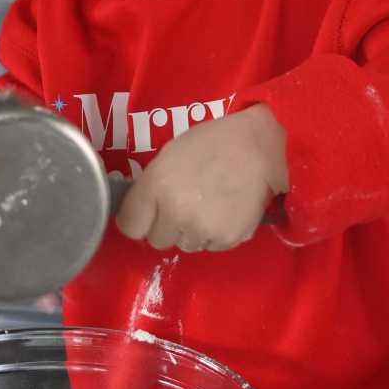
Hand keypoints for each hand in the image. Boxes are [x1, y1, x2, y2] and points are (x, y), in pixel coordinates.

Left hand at [114, 106, 287, 252]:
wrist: (258, 144)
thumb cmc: (211, 142)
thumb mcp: (169, 155)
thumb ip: (151, 187)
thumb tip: (141, 213)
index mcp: (157, 185)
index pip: (130, 226)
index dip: (139, 219)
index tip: (148, 213)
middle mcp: (176, 212)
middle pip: (158, 240)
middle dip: (168, 225)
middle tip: (187, 203)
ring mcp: (203, 229)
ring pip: (186, 245)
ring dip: (193, 231)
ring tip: (211, 203)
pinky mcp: (229, 239)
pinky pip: (211, 246)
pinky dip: (217, 233)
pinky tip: (227, 209)